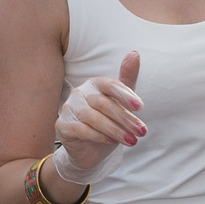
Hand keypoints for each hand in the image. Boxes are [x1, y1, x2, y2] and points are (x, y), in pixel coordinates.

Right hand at [54, 52, 144, 180]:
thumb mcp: (121, 103)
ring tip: (132, 140)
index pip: (110, 85)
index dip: (125, 95)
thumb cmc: (108, 123)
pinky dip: (99, 136)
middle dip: (125, 119)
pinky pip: (81, 129)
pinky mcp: (62, 125)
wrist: (88, 150)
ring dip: (115, 130)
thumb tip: (135, 53)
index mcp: (95, 84)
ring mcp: (69, 108)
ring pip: (94, 118)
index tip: (140, 107)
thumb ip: (127, 80)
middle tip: (142, 131)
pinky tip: (112, 142)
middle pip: (104, 104)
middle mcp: (80, 93)